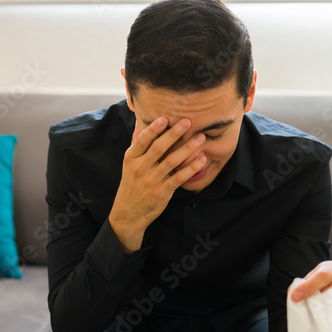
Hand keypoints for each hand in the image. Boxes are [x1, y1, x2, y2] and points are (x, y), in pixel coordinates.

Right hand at [109, 117, 207, 251]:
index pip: (143, 140)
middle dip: (174, 134)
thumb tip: (138, 123)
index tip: (165, 118)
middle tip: (188, 121)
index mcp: (131, 158)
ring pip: (171, 162)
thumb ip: (136, 144)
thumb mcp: (129, 164)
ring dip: (187, 148)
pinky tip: (201, 160)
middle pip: (159, 148)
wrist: (129, 213)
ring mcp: (152, 180)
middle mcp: (140, 168)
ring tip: (200, 138)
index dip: (154, 128)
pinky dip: (191, 168)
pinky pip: (179, 178)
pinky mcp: (162, 192)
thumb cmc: (132, 184)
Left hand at [290, 260, 331, 331]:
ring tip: (317, 321)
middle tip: (309, 311)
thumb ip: (297, 290)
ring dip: (331, 314)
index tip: (295, 297)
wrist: (312, 310)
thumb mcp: (298, 289)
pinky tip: (327, 328)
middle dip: (322, 301)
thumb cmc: (306, 296)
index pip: (324, 275)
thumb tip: (298, 298)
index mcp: (331, 269)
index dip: (309, 286)